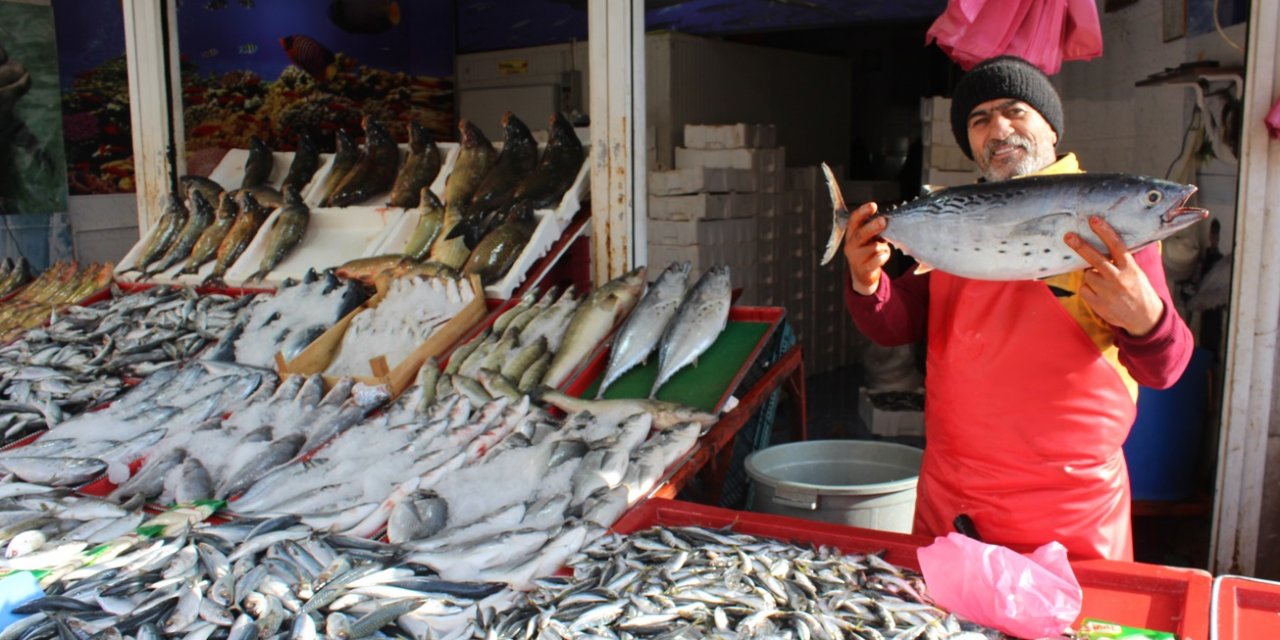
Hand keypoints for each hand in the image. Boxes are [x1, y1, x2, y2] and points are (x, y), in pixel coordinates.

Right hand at [844, 202, 890, 295]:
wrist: (863, 276)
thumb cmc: (868, 251)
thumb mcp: (869, 238)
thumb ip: (875, 229)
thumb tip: (886, 220)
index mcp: (851, 234)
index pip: (854, 220)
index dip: (863, 212)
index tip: (873, 205)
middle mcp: (851, 246)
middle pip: (860, 234)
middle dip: (872, 227)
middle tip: (883, 221)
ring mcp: (856, 258)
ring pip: (873, 248)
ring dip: (883, 247)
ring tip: (883, 248)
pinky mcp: (863, 269)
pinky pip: (878, 259)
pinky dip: (884, 257)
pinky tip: (883, 257)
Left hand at [1064, 216, 1163, 335]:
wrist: (1144, 318)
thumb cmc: (1138, 290)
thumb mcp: (1136, 272)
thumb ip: (1120, 261)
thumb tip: (1100, 247)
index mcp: (1130, 268)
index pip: (1116, 246)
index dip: (1104, 231)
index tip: (1093, 220)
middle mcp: (1118, 278)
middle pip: (1096, 259)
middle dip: (1081, 246)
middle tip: (1068, 236)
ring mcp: (1107, 292)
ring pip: (1088, 275)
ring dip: (1092, 276)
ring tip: (1105, 285)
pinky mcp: (1098, 303)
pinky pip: (1084, 288)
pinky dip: (1089, 289)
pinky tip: (1101, 295)